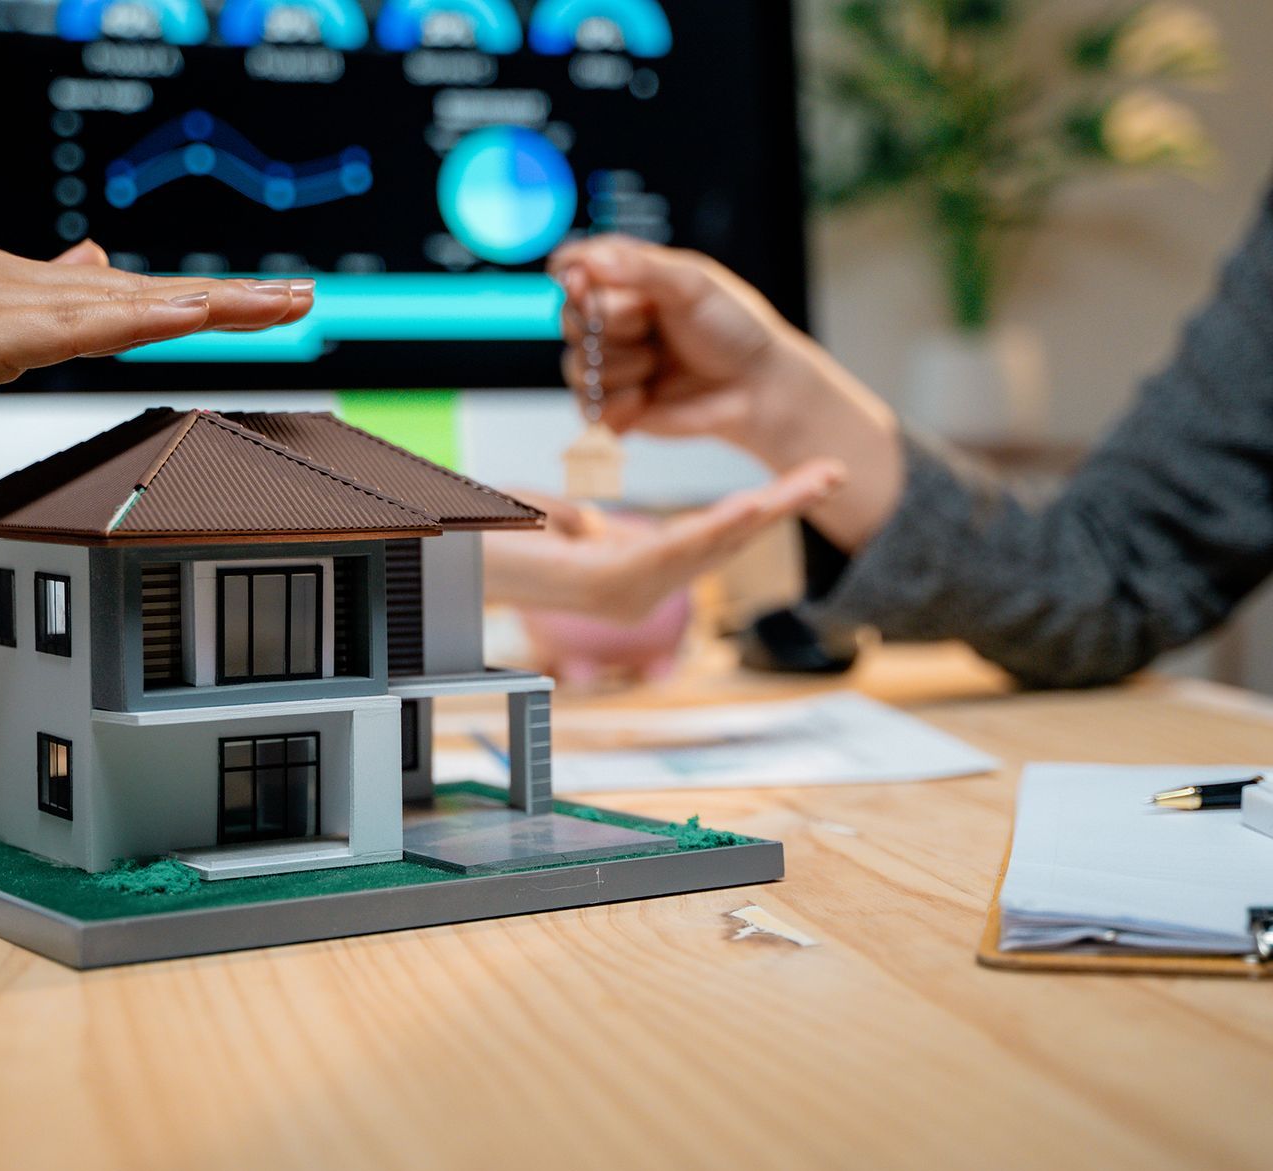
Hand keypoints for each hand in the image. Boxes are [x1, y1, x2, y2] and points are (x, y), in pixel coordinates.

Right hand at [0, 241, 311, 607]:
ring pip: (113, 302)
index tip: (269, 303)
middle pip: (132, 289)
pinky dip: (131, 320)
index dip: (197, 298)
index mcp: (2, 282)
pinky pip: (66, 326)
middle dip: (224, 296)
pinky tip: (185, 315)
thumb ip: (37, 315)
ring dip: (200, 304)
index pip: (121, 292)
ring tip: (272, 306)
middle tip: (304, 300)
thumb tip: (93, 268)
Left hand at [483, 458, 844, 622]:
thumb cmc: (486, 532)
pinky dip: (716, 528)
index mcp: (626, 575)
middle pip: (723, 544)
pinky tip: (749, 507)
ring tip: (809, 483)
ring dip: (765, 513)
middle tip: (830, 474)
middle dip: (781, 508)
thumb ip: (583, 524)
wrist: (442, 543)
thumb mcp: (550, 519)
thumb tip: (596, 525)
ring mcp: (624, 594)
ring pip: (710, 547)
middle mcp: (633, 592)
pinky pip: (673, 551)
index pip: (705, 538)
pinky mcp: (608, 585)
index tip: (795, 485)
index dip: (754, 511)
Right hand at [549, 237, 903, 550]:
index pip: (572, 270)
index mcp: (627, 280)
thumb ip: (640, 268)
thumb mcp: (692, 284)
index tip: (582, 284)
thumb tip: (586, 259)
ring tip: (657, 365)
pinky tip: (647, 397)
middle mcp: (613, 320)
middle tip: (648, 326)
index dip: (571, 278)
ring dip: (620, 367)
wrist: (758, 388)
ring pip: (576, 367)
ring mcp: (612, 365)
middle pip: (569, 320)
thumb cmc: (733, 328)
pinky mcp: (616, 408)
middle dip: (608, 325)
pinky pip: (588, 408)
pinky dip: (616, 405)